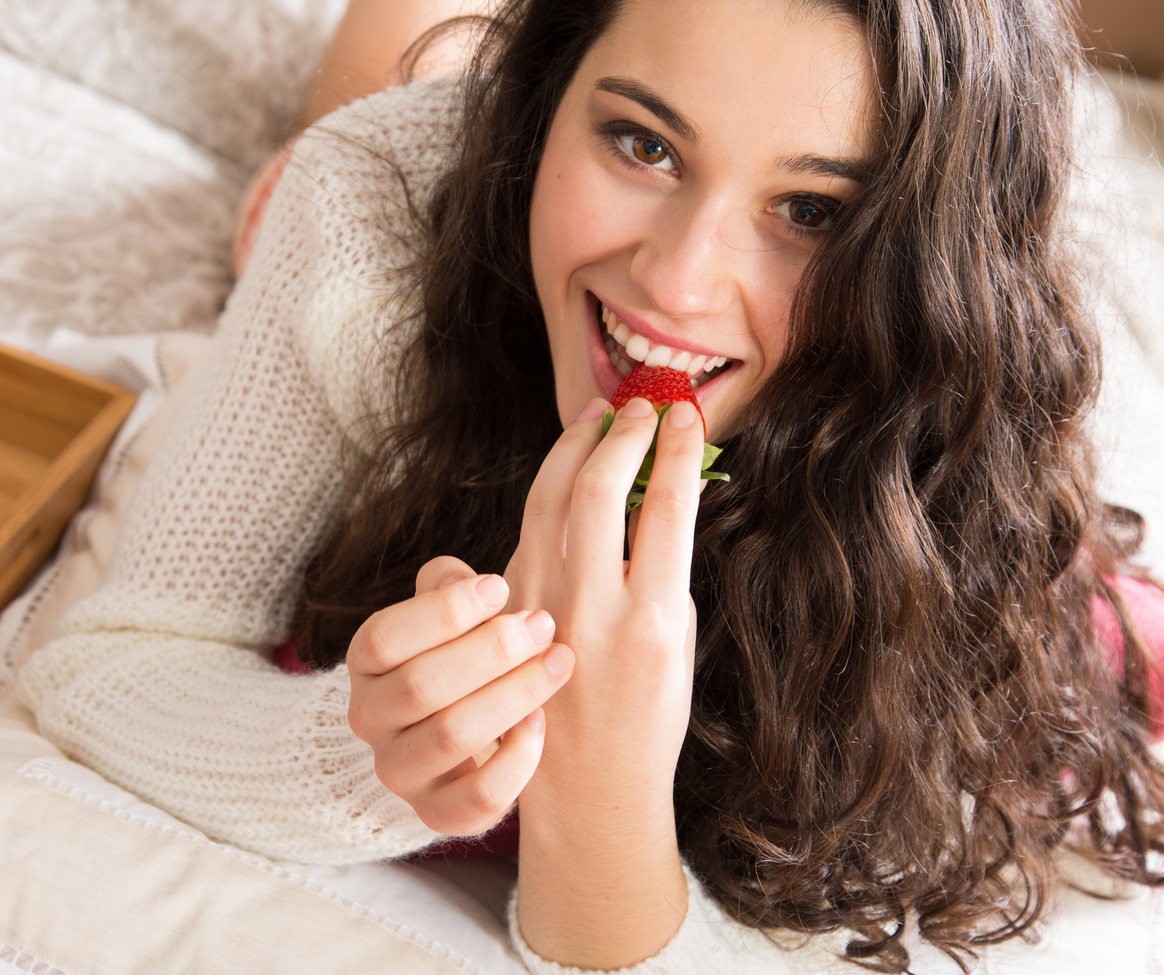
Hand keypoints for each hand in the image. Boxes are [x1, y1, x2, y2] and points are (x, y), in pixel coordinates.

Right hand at [345, 556, 575, 834]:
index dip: (443, 612)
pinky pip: (478, 798)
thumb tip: (458, 578)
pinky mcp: (438, 814)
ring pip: (451, 736)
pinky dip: (517, 760)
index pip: (384, 639)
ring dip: (513, 694)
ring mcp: (400, 772)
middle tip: (544, 625)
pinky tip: (541, 724)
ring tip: (557, 662)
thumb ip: (448, 588)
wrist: (457, 740)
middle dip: (491, 650)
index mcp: (365, 666)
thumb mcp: (448, 617)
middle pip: (420, 686)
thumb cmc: (459, 659)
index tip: (500, 586)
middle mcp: (370, 721)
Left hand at [507, 395, 704, 788]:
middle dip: (621, 437)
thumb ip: (662, 570)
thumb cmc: (647, 715)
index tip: (686, 417)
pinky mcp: (508, 614)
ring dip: (572, 449)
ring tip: (596, 419)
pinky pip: (525, 535)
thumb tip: (657, 494)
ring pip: (547, 502)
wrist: (589, 786)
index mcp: (653, 619)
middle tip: (640, 408)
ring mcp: (542, 610)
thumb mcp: (677, 644)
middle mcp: (592, 610)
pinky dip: (548, 493)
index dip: (676, 450)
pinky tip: (564, 471)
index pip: (666, 506)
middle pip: (596, 492)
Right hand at [508, 395, 706, 969]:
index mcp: (519, 595)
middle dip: (609, 436)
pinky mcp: (656, 630)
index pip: (541, 500)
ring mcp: (604, 612)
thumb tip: (587, 520)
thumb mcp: (530, 643)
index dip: (568, 449)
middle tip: (638, 404)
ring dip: (650, 446)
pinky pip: (666, 533)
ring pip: (620, 500)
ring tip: (675, 415)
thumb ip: (550, 580)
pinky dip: (680, 480)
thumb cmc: (563, 721)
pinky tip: (693, 457)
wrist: (589, 800)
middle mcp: (552, 596)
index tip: (594, 417)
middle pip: (574, 489)